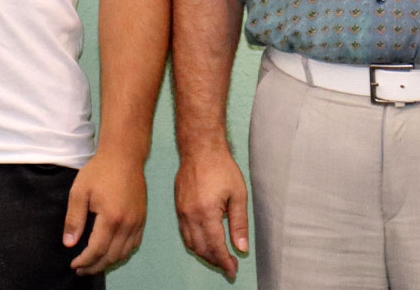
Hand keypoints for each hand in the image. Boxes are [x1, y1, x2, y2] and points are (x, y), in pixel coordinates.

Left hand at [62, 151, 146, 274]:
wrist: (124, 156)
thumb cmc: (99, 171)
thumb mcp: (79, 192)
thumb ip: (74, 219)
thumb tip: (69, 244)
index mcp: (111, 218)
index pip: (97, 250)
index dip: (84, 261)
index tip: (73, 265)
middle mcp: (127, 224)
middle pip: (111, 256)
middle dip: (94, 266)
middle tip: (80, 269)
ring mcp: (137, 222)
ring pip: (124, 253)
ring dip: (108, 262)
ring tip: (93, 264)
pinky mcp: (142, 218)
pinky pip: (134, 244)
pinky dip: (122, 253)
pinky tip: (111, 253)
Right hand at [174, 145, 247, 279]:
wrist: (200, 148)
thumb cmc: (221, 168)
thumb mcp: (238, 195)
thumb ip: (239, 224)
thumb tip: (241, 248)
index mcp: (206, 212)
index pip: (215, 247)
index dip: (225, 262)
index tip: (233, 271)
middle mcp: (190, 215)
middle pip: (201, 249)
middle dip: (216, 261)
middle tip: (230, 266)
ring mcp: (182, 211)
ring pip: (190, 243)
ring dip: (205, 254)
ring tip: (220, 257)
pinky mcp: (178, 207)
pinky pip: (184, 233)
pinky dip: (195, 243)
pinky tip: (206, 242)